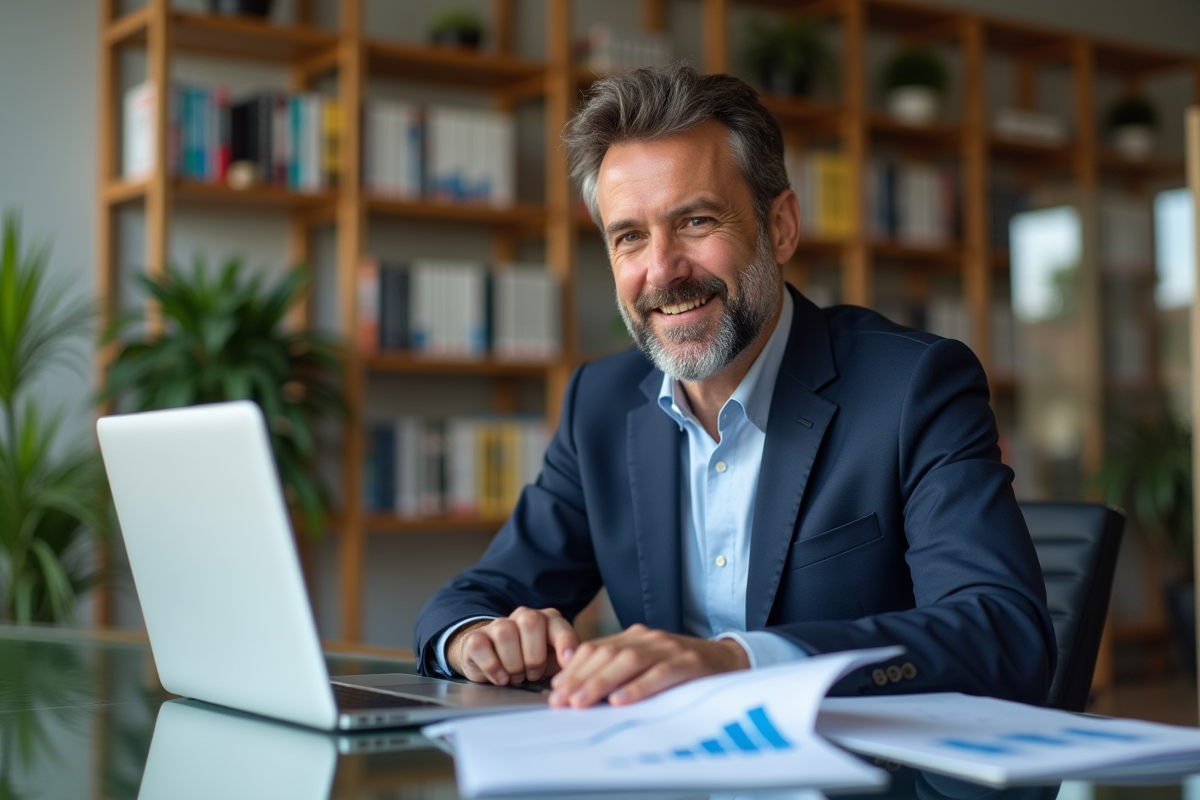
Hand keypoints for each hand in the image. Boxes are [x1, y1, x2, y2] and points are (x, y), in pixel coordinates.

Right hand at [446, 607, 579, 685]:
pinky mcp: (475, 637)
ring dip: (513, 664)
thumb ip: (566, 662)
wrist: (495, 660)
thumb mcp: (553, 662)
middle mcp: (523, 617)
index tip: (566, 662)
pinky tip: (500, 677)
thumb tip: (575, 668)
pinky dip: (492, 666)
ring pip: (505, 633)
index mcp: (547, 620)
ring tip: (516, 677)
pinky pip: (481, 646)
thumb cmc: (530, 662)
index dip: (565, 642)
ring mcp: (498, 625)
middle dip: (534, 656)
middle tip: (532, 674)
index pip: (559, 625)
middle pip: (530, 623)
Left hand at [548, 624, 749, 707]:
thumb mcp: (646, 664)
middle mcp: (648, 638)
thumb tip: (574, 684)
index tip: (555, 691)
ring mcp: (669, 648)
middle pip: (607, 654)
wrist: (729, 661)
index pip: (595, 649)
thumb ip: (615, 668)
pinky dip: (638, 688)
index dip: (573, 670)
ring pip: (629, 661)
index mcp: (634, 637)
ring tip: (583, 702)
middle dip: (580, 678)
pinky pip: (660, 674)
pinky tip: (621, 701)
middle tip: (562, 701)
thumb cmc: (681, 670)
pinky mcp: (689, 663)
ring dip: (602, 683)